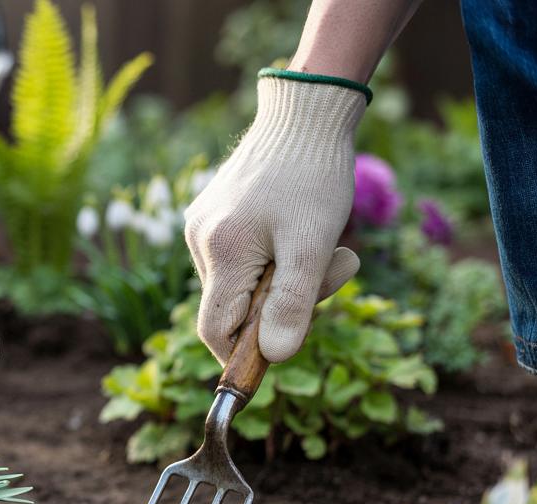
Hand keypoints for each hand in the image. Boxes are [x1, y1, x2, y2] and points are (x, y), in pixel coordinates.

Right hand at [184, 76, 366, 363]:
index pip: (215, 331)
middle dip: (283, 305)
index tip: (284, 349)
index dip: (245, 355)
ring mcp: (202, 226)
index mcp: (221, 252)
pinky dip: (275, 257)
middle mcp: (200, 241)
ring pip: (239, 282)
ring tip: (325, 246)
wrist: (305, 113)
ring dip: (285, 279)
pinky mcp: (212, 213)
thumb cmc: (313, 176)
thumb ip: (291, 304)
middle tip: (336, 268)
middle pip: (233, 307)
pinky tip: (300, 230)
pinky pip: (240, 258)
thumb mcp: (312, 244)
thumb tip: (274, 357)